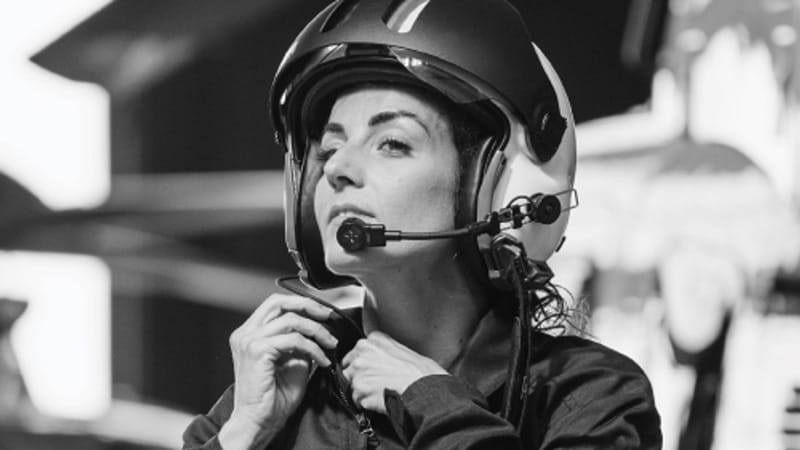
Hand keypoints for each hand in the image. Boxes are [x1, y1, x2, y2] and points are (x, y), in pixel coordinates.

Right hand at [220, 294, 337, 448]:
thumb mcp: (292, 361)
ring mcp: (249, 340)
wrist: (259, 421)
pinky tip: (321, 360)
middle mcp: (246, 333)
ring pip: (291, 320)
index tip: (321, 314)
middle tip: (327, 317)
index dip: (301, 304)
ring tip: (329, 345)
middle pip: (279, 302)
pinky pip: (294, 340)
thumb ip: (299, 342)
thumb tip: (318, 330)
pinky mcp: (257, 350)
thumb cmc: (272, 398)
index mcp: (250, 334)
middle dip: (308, 306)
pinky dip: (313, 348)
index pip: (275, 305)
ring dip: (316, 331)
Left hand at [341, 331, 447, 413]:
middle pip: (349, 369)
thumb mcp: (401, 349)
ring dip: (363, 392)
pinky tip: (381, 400)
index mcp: (372, 341)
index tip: (369, 371)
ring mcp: (359, 373)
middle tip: (376, 384)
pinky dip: (366, 403)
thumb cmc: (420, 372)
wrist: (424, 389)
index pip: (355, 353)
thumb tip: (376, 359)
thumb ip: (382, 351)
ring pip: (351, 386)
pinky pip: (357, 400)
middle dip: (359, 378)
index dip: (362, 365)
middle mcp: (362, 354)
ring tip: (381, 393)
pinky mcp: (360, 391)